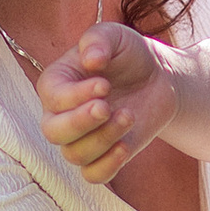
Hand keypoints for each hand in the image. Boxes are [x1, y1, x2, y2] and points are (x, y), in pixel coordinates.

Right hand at [37, 19, 179, 183]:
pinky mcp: (103, 156)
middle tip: (107, 107)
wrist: (157, 77)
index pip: (53, 98)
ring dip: (103, 139)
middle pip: (53, 132)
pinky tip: (125, 146)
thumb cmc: (127, 54)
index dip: (76, 96)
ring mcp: (81, 139)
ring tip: (128, 116)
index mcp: (55, 84)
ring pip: (74, 155)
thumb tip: (90, 60)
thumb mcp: (114, 35)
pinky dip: (107, 166)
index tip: (104, 84)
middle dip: (80, 122)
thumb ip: (98, 40)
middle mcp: (60, 115)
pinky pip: (93, 175)